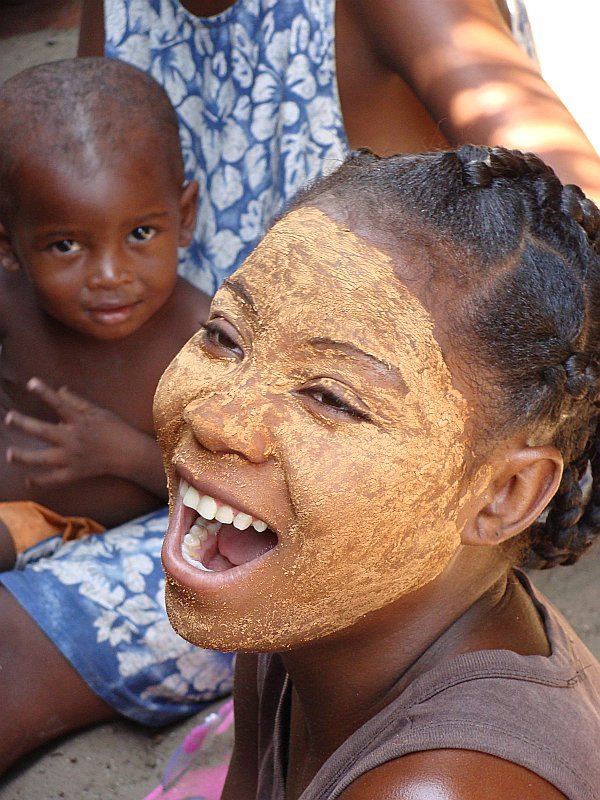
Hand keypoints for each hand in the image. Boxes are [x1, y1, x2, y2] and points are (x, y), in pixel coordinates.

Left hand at [5, 377, 138, 486]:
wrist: (130, 454)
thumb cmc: (116, 429)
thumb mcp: (99, 411)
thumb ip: (77, 401)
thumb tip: (59, 391)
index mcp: (80, 421)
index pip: (60, 404)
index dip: (45, 392)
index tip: (31, 382)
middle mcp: (73, 439)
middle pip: (44, 431)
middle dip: (25, 424)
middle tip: (10, 418)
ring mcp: (72, 458)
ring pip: (44, 459)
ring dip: (25, 456)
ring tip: (10, 454)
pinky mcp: (75, 473)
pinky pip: (55, 480)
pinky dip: (41, 481)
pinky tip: (28, 480)